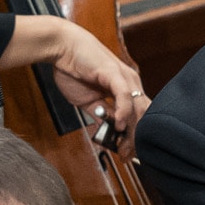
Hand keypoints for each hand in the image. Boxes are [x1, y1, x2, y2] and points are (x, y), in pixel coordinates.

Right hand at [3, 16, 148, 140]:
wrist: (62, 48)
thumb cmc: (73, 70)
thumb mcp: (88, 101)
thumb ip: (101, 114)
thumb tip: (111, 130)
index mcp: (125, 88)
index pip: (138, 116)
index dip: (135, 136)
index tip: (127, 153)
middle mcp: (130, 82)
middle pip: (142, 115)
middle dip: (136, 138)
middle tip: (128, 155)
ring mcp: (124, 77)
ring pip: (137, 108)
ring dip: (131, 130)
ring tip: (124, 146)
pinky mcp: (114, 73)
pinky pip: (124, 95)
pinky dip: (123, 112)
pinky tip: (118, 124)